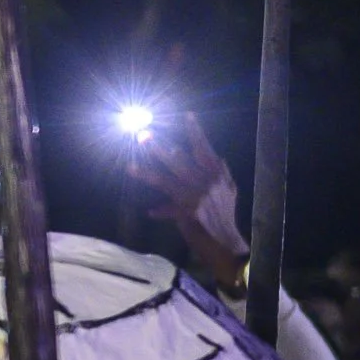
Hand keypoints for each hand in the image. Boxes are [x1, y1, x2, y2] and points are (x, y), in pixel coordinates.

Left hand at [130, 114, 245, 291]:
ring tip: (131, 166)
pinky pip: (168, 210)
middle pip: (179, 160)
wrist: (228, 244)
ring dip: (147, 173)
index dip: (195, 132)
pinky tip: (151, 212)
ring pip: (166, 180)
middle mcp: (206, 181)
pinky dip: (161, 211)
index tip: (187, 115)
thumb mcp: (229, 192)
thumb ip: (222, 174)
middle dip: (159, 148)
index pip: (204, 148)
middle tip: (143, 135)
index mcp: (217, 173)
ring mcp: (196, 197)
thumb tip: (218, 157)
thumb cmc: (225, 217)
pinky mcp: (188, 213)